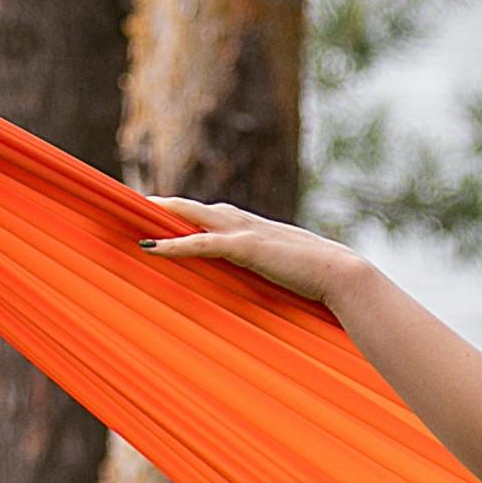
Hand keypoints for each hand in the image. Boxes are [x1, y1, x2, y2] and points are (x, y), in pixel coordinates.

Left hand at [141, 197, 367, 303]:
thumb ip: (275, 270)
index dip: (194, 213)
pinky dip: (173, 244)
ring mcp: (246, 232)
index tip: (172, 212)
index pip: (219, 215)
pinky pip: (200, 243)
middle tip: (141, 203)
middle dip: (170, 205)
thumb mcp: (292, 271)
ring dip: (166, 214)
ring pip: (195, 216)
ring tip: (138, 212)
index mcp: (259, 229)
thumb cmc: (322, 279)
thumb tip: (273, 279)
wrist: (342, 274)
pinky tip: (150, 246)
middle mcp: (249, 223)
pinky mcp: (245, 247)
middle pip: (200, 208)